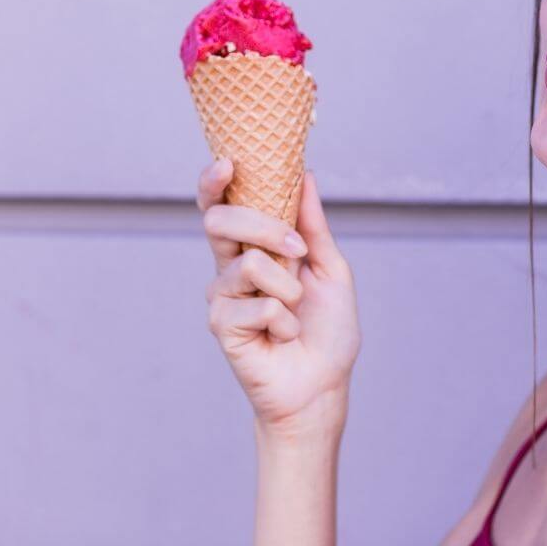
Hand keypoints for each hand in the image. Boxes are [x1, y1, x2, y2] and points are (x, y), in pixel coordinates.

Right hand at [197, 158, 360, 439]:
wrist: (322, 384)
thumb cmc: (328, 330)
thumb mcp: (330, 268)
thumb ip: (313, 226)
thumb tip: (306, 175)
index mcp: (253, 248)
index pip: (222, 206)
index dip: (215, 181)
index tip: (229, 161)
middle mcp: (230, 267)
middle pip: (219, 220)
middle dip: (263, 226)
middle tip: (297, 251)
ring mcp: (222, 296)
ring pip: (249, 264)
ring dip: (289, 288)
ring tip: (295, 312)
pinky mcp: (221, 325)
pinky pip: (257, 303)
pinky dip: (285, 320)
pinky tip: (284, 336)